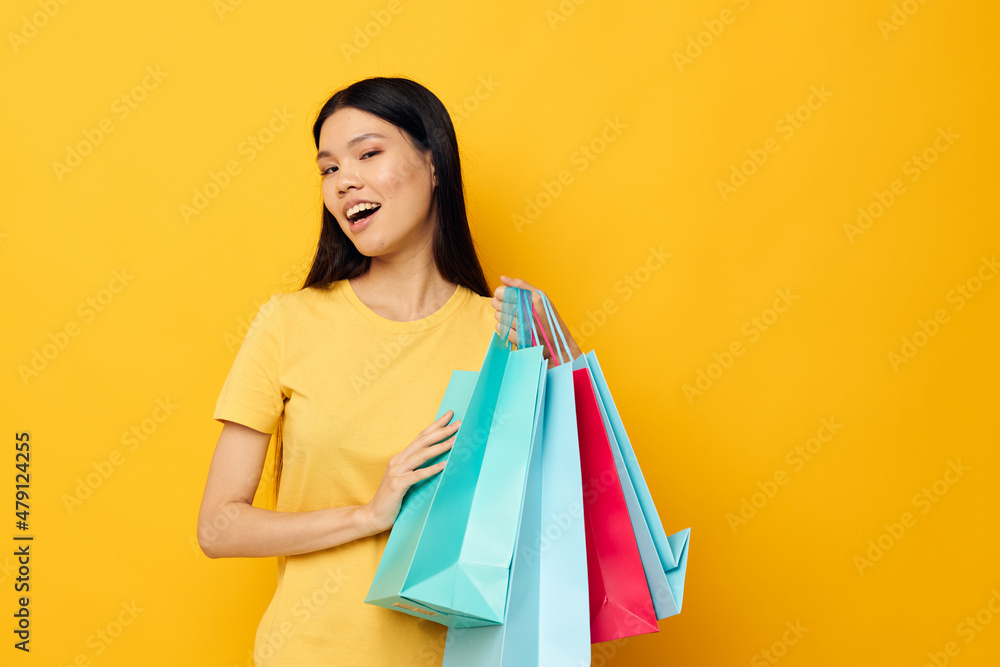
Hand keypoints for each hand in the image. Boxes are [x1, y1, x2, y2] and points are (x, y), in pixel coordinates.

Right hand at [361, 411, 459, 533]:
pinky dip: (431, 469)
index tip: (450, 415)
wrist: (373, 515)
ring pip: (422, 455)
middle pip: (423, 441)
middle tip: (458, 423)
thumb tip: (439, 461)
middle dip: (441, 431)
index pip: (420, 437)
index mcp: (401, 458)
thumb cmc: (392, 499)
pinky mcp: (397, 485)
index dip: (435, 425)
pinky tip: (444, 464)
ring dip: (440, 446)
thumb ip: (416, 468)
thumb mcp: (405, 479)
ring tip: (455, 440)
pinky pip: (417, 475)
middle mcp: (398, 461)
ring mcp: (397, 472)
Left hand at [491, 276, 582, 367]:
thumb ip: (521, 285)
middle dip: (499, 304)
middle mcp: (528, 311)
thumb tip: (502, 278)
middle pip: (497, 303)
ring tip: (514, 318)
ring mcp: (523, 326)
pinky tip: (513, 326)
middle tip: (509, 307)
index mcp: (533, 298)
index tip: (506, 296)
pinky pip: (500, 329)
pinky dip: (504, 327)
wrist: (558, 343)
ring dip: (502, 316)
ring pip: (498, 316)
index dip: (500, 293)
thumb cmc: (548, 318)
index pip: (502, 291)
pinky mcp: (519, 339)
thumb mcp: (541, 297)